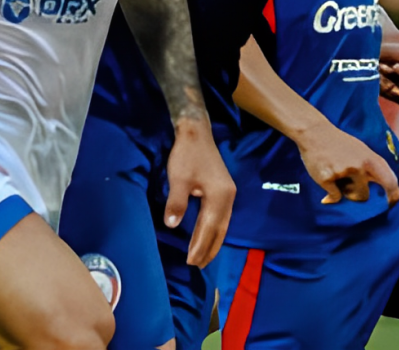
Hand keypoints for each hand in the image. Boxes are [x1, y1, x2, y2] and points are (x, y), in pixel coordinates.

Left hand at [163, 114, 234, 266]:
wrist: (195, 132)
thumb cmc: (186, 155)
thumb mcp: (178, 179)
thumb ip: (176, 203)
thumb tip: (171, 225)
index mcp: (219, 196)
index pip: (209, 228)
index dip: (200, 246)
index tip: (191, 262)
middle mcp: (228, 197)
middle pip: (220, 230)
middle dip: (210, 249)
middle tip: (199, 266)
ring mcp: (228, 193)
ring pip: (222, 224)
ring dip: (213, 241)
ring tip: (203, 257)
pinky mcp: (224, 189)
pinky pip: (220, 216)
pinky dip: (213, 229)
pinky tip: (206, 235)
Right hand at [294, 120, 398, 206]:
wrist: (314, 132)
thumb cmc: (339, 143)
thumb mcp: (362, 151)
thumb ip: (373, 168)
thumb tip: (383, 191)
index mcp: (371, 159)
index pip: (391, 183)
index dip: (392, 197)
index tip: (388, 204)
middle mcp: (360, 166)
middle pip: (365, 196)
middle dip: (358, 196)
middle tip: (350, 187)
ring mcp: (343, 171)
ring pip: (349, 196)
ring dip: (344, 191)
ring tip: (336, 175)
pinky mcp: (327, 177)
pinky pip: (334, 196)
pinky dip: (330, 193)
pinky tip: (325, 177)